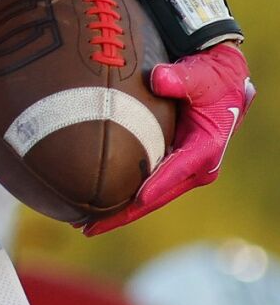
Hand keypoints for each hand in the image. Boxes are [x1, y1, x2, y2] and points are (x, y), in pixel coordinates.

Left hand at [82, 42, 253, 235]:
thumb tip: (159, 79)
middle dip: (122, 215)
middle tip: (87, 228)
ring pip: (148, 199)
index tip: (125, 203)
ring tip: (84, 225)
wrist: (220, 78)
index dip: (148, 190)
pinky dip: (124, 199)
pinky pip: (147, 187)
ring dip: (119, 212)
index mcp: (204, 151)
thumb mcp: (200, 77)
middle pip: (154, 199)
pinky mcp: (173, 166)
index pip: (171, 175)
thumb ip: (181, 79)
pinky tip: (97, 205)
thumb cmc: (210, 78)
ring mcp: (183, 170)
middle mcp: (195, 168)